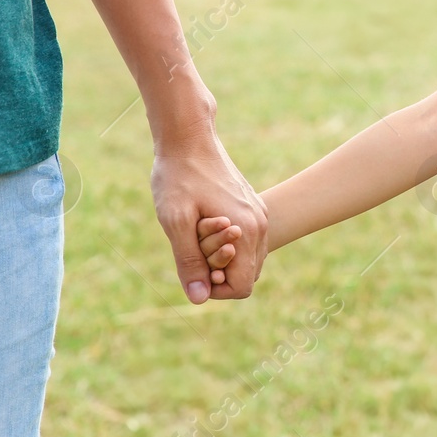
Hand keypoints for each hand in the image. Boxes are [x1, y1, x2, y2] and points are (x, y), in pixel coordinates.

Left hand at [151, 131, 267, 302]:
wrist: (190, 138)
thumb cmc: (179, 178)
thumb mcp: (176, 222)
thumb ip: (189, 262)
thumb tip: (198, 298)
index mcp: (247, 232)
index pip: (241, 287)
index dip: (214, 288)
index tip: (193, 265)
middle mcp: (261, 226)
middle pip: (246, 276)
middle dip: (218, 271)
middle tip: (193, 243)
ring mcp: (259, 215)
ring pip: (247, 259)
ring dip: (222, 257)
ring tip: (198, 231)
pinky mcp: (253, 207)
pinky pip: (246, 242)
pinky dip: (227, 243)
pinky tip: (206, 221)